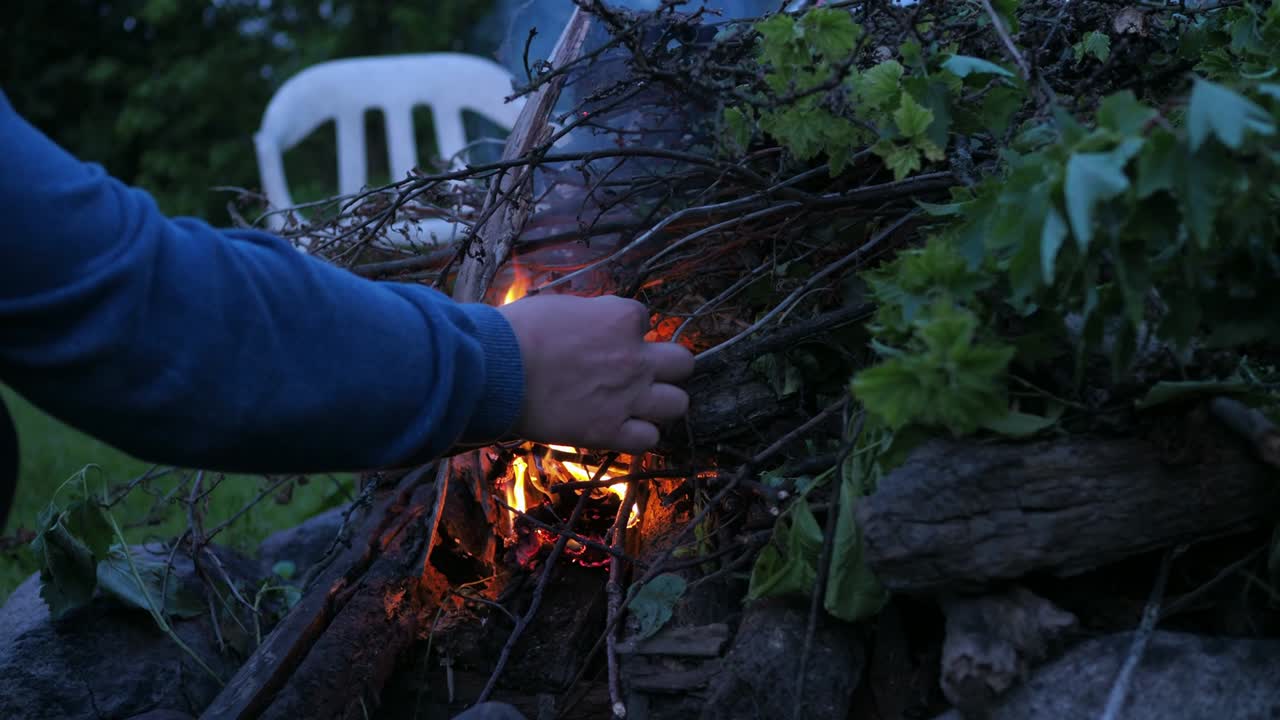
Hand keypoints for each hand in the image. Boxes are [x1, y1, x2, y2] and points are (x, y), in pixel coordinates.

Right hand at [497, 294, 693, 452]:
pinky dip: (637, 436)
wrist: (496, 371)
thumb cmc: (517, 333)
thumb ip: (591, 316)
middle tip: (640, 372)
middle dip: (666, 366)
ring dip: (660, 403)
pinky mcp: (610, 431)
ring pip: (678, 404)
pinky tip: (619, 429)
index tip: (605, 339)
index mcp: (621, 319)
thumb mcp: (560, 306)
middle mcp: (635, 358)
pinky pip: (648, 439)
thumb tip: (595, 323)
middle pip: (683, 362)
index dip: (626, 331)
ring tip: (637, 404)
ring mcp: (628, 397)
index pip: (644, 320)